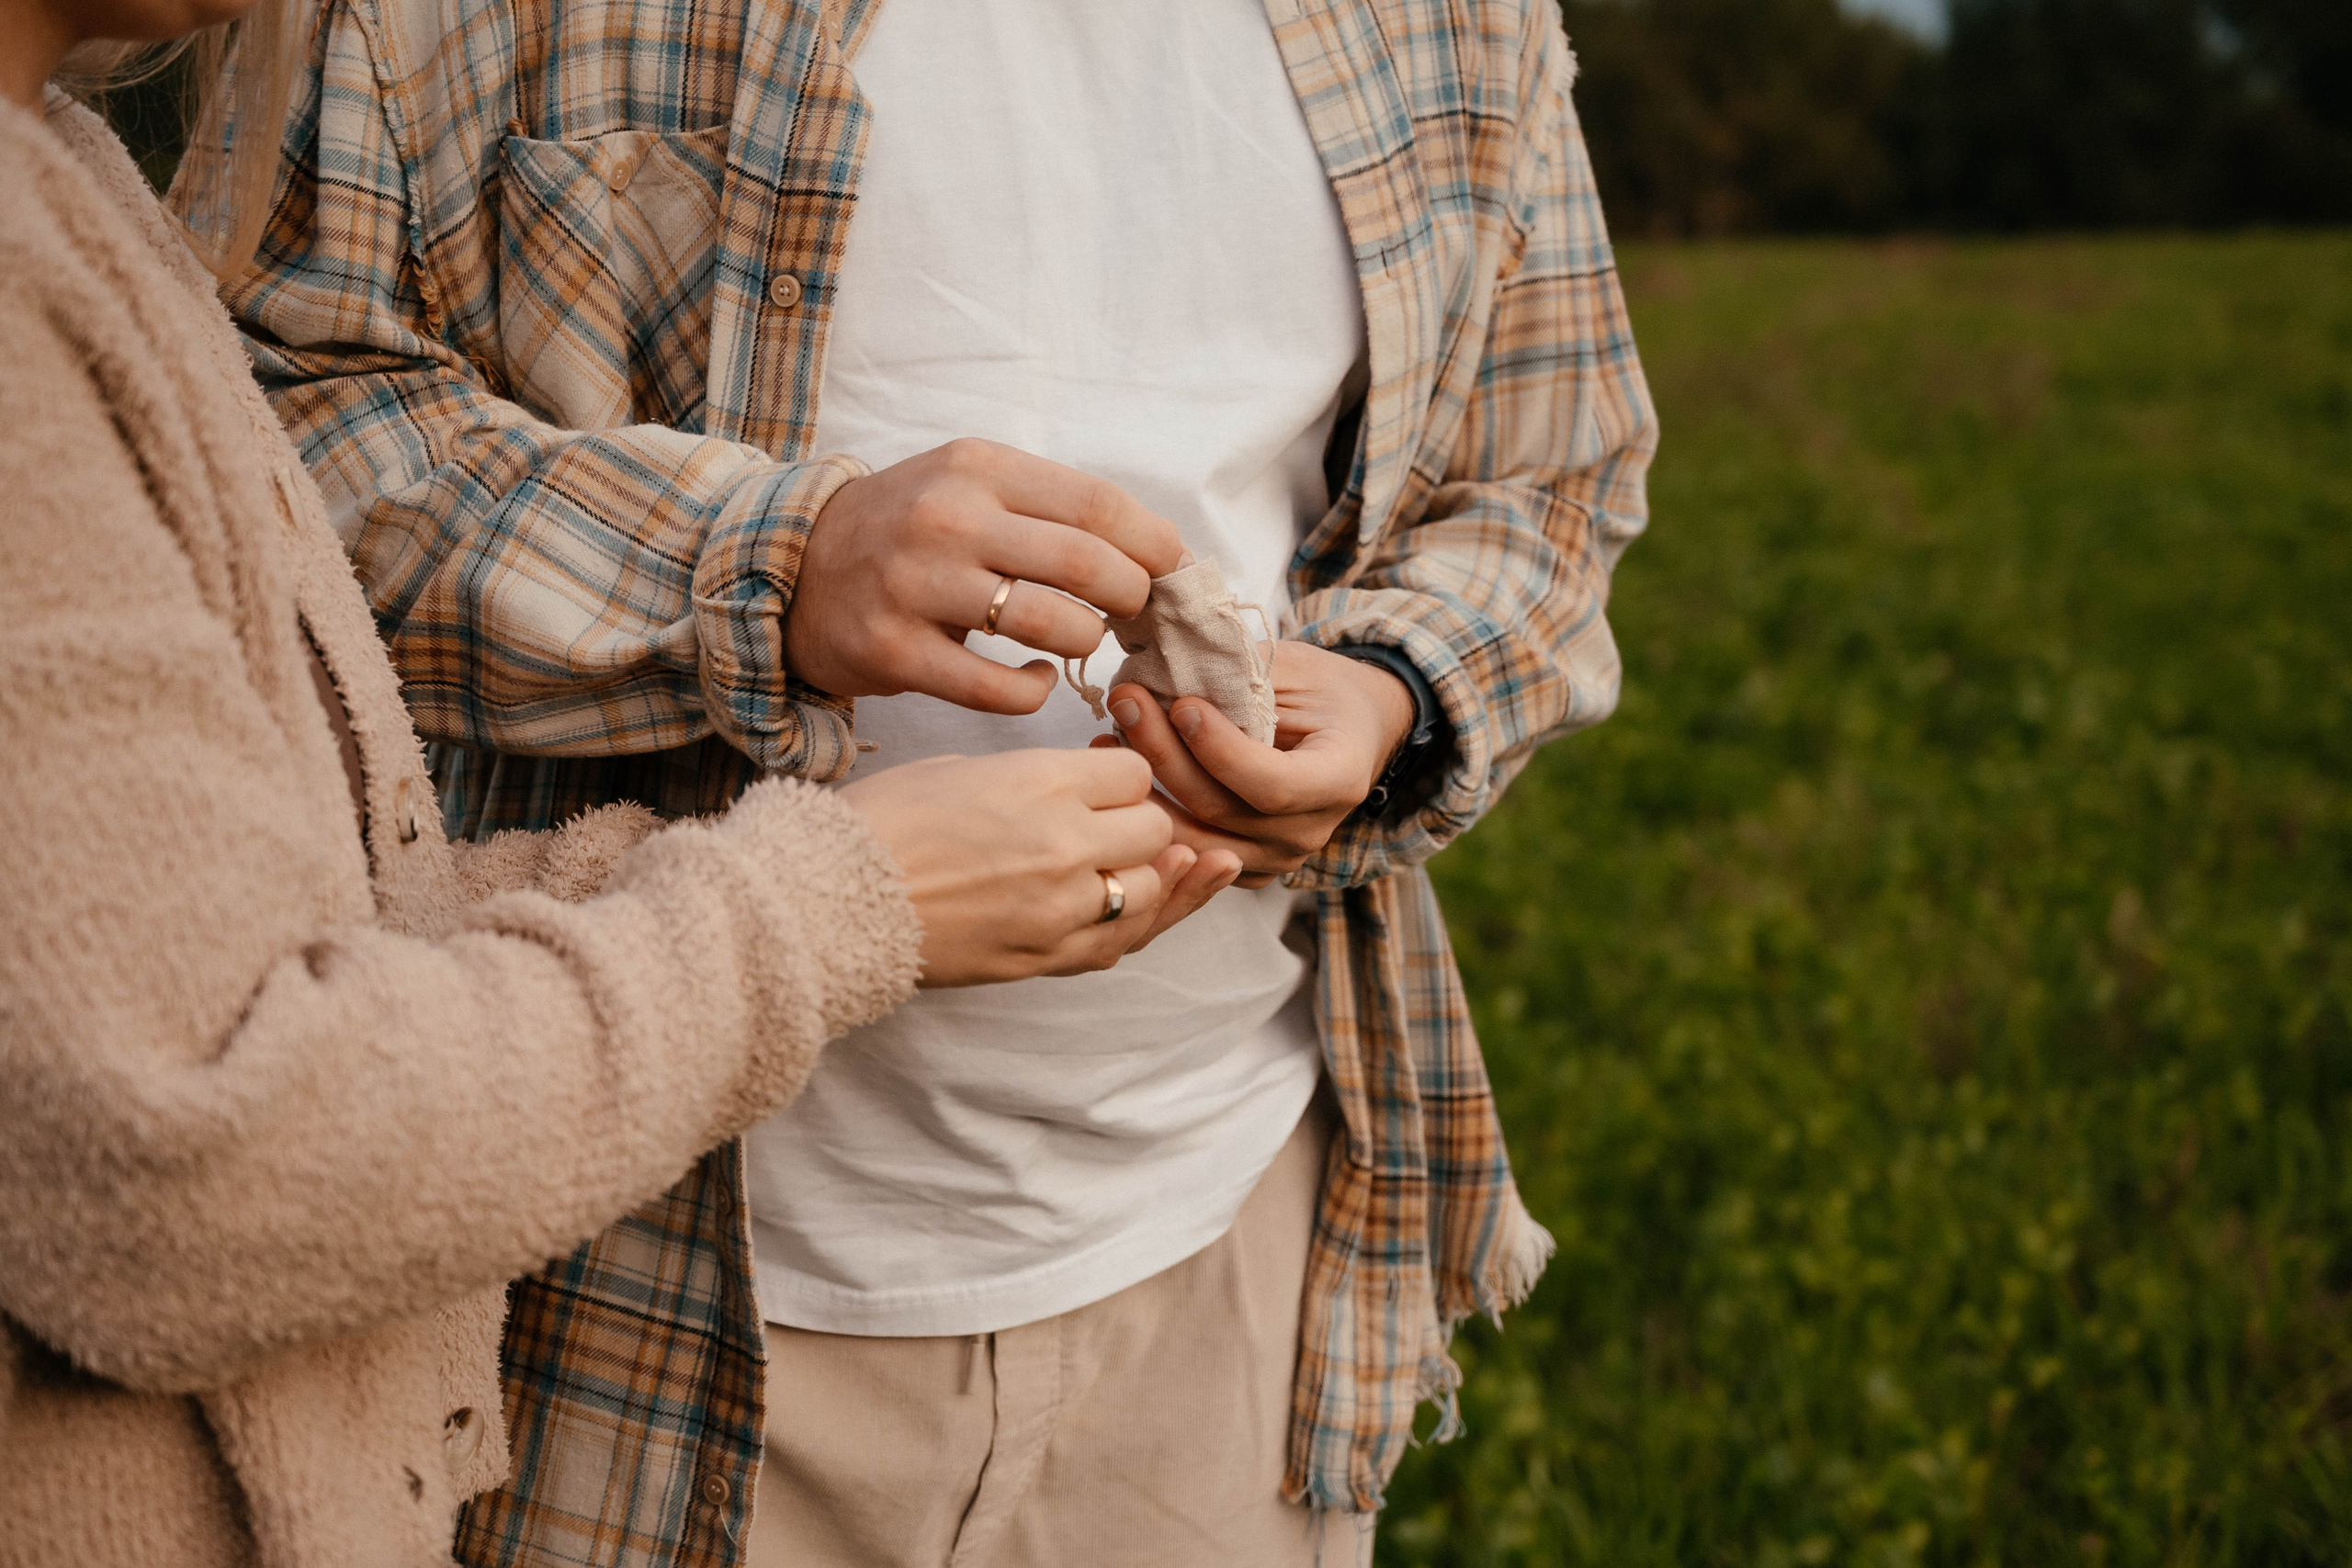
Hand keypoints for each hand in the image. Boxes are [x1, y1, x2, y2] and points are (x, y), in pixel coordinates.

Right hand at [788, 439, 1184, 712]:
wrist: (794, 569)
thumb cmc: (908, 530)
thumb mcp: (970, 487)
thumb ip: (1052, 508)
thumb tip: (1161, 547)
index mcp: (977, 469)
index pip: (1097, 504)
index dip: (1151, 544)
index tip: (1169, 570)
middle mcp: (946, 519)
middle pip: (1085, 565)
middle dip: (1131, 597)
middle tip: (1132, 613)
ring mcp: (916, 586)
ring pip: (1051, 626)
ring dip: (1086, 642)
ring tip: (1081, 640)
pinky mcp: (894, 651)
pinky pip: (998, 689)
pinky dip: (1035, 691)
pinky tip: (1037, 680)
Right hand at [838, 748, 1237, 985]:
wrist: (828, 901)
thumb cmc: (879, 823)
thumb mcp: (958, 769)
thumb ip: (1031, 779)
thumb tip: (1070, 790)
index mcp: (1042, 782)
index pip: (1133, 774)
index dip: (1117, 779)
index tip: (1096, 786)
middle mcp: (1065, 843)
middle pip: (1154, 829)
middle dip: (1135, 825)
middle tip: (1105, 828)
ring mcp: (1060, 907)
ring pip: (1149, 890)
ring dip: (1138, 877)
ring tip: (1118, 870)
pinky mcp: (1044, 958)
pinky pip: (1116, 943)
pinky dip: (1121, 925)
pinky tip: (1116, 910)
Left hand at [1099, 641, 1416, 888]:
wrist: (1352, 732)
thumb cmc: (1324, 691)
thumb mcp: (1296, 667)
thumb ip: (1240, 676)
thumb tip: (1165, 669)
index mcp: (1339, 778)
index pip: (1272, 785)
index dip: (1220, 750)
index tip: (1183, 705)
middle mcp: (1311, 830)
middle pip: (1221, 810)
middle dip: (1165, 755)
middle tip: (1125, 701)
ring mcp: (1278, 857)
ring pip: (1195, 837)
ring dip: (1146, 789)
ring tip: (1108, 739)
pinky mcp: (1247, 867)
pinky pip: (1192, 850)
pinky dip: (1155, 816)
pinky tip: (1124, 776)